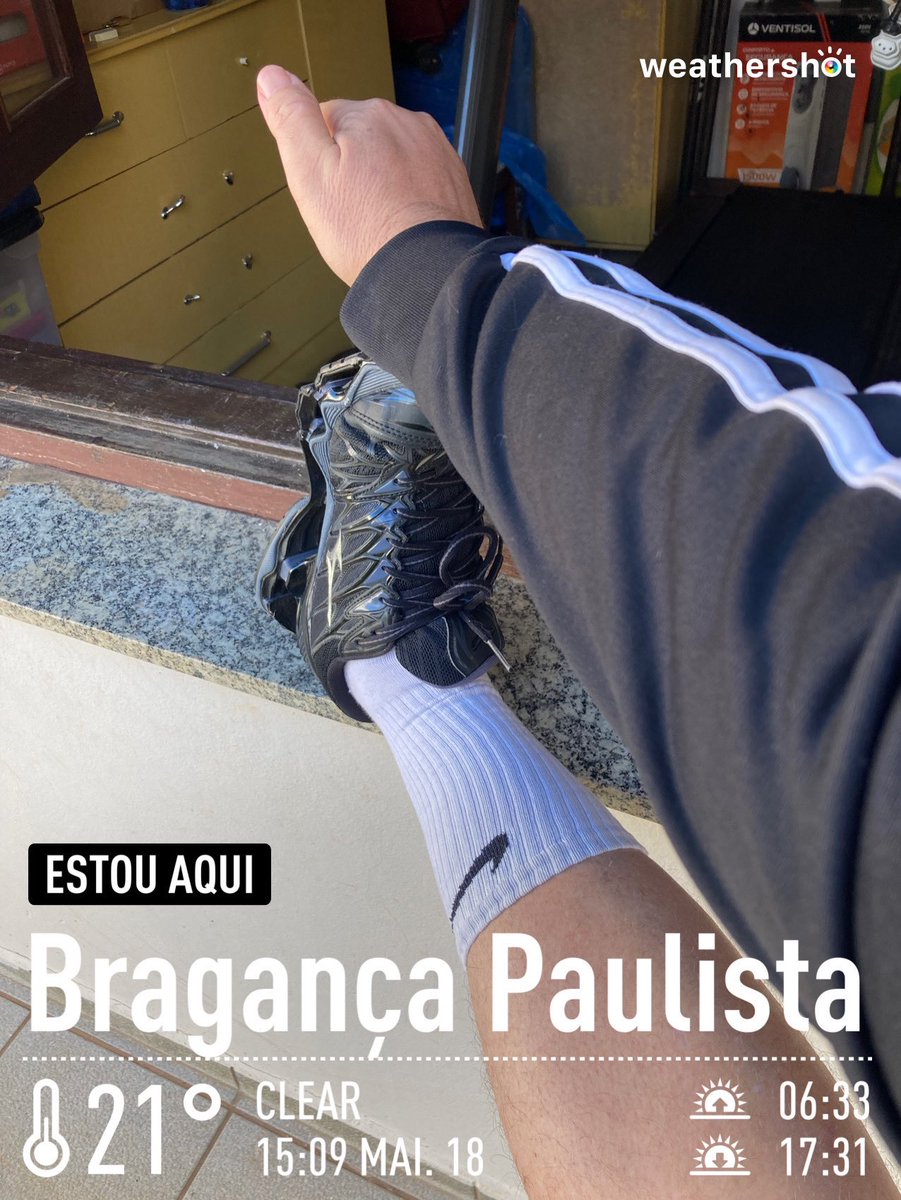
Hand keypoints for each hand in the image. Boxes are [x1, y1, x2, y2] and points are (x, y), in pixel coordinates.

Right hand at [257, 65, 481, 285]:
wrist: (425, 272)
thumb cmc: (367, 230)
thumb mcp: (309, 173)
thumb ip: (291, 119)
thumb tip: (273, 77)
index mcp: (367, 115)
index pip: (325, 120)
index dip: (319, 160)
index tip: (327, 190)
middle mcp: (406, 122)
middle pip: (362, 140)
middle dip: (352, 170)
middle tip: (351, 210)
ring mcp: (435, 149)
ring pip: (392, 159)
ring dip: (382, 183)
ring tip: (378, 219)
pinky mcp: (453, 177)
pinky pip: (419, 179)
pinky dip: (409, 197)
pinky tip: (402, 223)